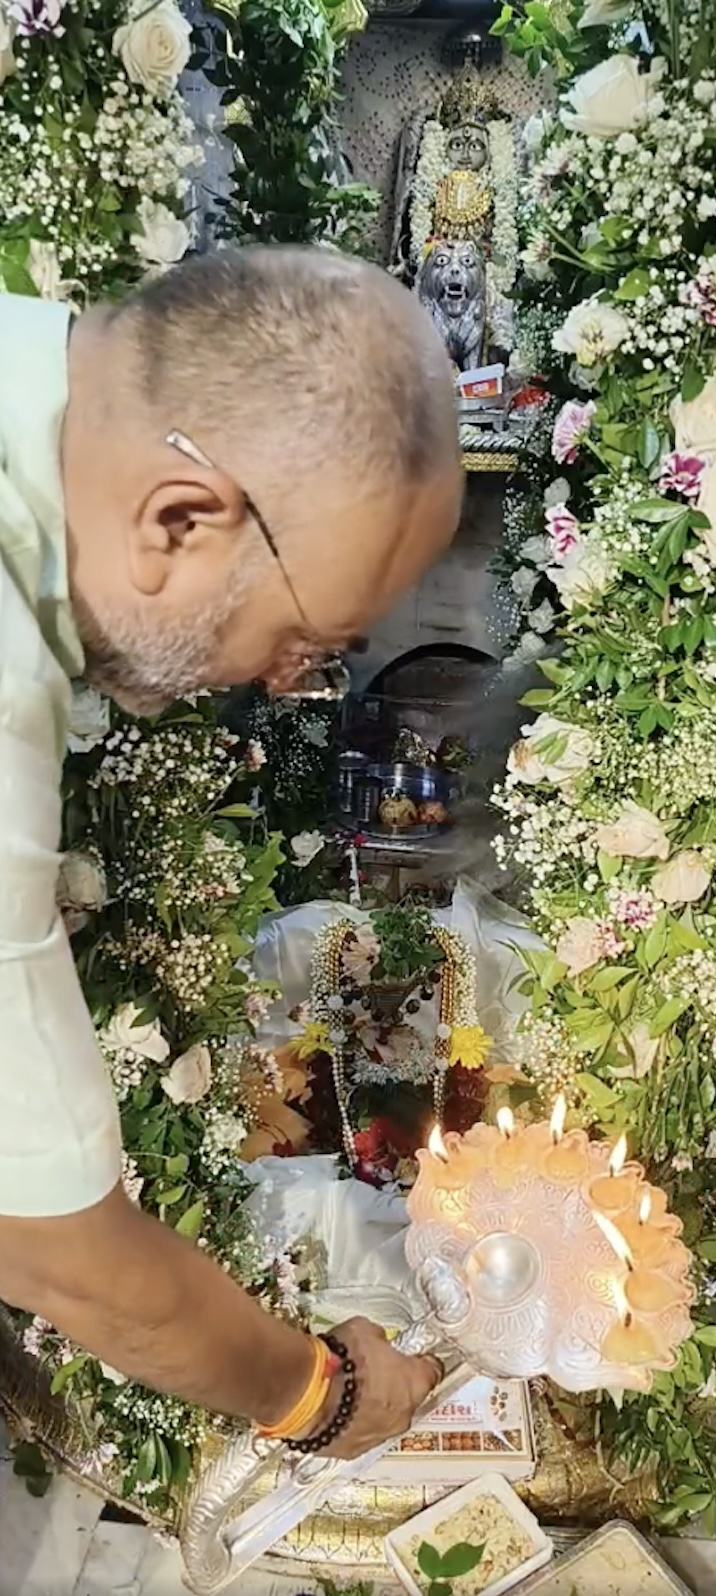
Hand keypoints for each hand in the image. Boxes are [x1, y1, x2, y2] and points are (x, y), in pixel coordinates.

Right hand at [313, 1316, 440, 1459]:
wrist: (307, 1393)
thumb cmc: (340, 1359)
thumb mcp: (365, 1330)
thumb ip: (378, 1339)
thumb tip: (376, 1341)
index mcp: (414, 1382)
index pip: (431, 1372)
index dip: (420, 1363)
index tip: (414, 1358)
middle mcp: (402, 1415)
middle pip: (407, 1399)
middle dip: (392, 1387)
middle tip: (372, 1372)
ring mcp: (378, 1436)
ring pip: (382, 1420)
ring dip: (370, 1407)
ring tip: (347, 1391)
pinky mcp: (352, 1450)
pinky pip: (356, 1435)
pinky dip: (348, 1424)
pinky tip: (333, 1409)